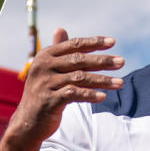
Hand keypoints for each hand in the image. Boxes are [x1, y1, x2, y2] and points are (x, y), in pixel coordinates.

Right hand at [6, 28, 123, 150]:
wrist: (27, 122)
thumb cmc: (43, 93)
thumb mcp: (48, 71)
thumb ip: (58, 53)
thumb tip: (60, 28)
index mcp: (45, 56)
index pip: (73, 45)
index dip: (94, 42)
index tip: (112, 42)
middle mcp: (43, 67)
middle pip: (78, 60)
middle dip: (103, 61)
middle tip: (122, 62)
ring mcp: (44, 84)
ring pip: (79, 78)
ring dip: (102, 81)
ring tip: (120, 83)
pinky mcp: (48, 101)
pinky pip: (73, 95)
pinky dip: (89, 95)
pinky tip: (103, 97)